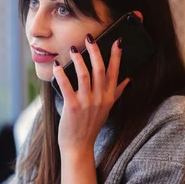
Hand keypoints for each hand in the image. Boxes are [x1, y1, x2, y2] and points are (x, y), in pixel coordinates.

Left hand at [53, 36, 129, 153]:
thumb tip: (128, 79)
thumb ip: (116, 93)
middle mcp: (100, 99)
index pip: (114, 72)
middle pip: (100, 69)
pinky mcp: (73, 107)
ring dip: (78, 60)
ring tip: (74, 48)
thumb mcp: (107, 109)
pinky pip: (66, 86)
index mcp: (108, 97)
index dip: (116, 56)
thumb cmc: (90, 126)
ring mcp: (87, 103)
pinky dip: (61, 74)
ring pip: (84, 75)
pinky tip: (56, 66)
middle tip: (90, 38)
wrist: (79, 146)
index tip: (117, 41)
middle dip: (95, 51)